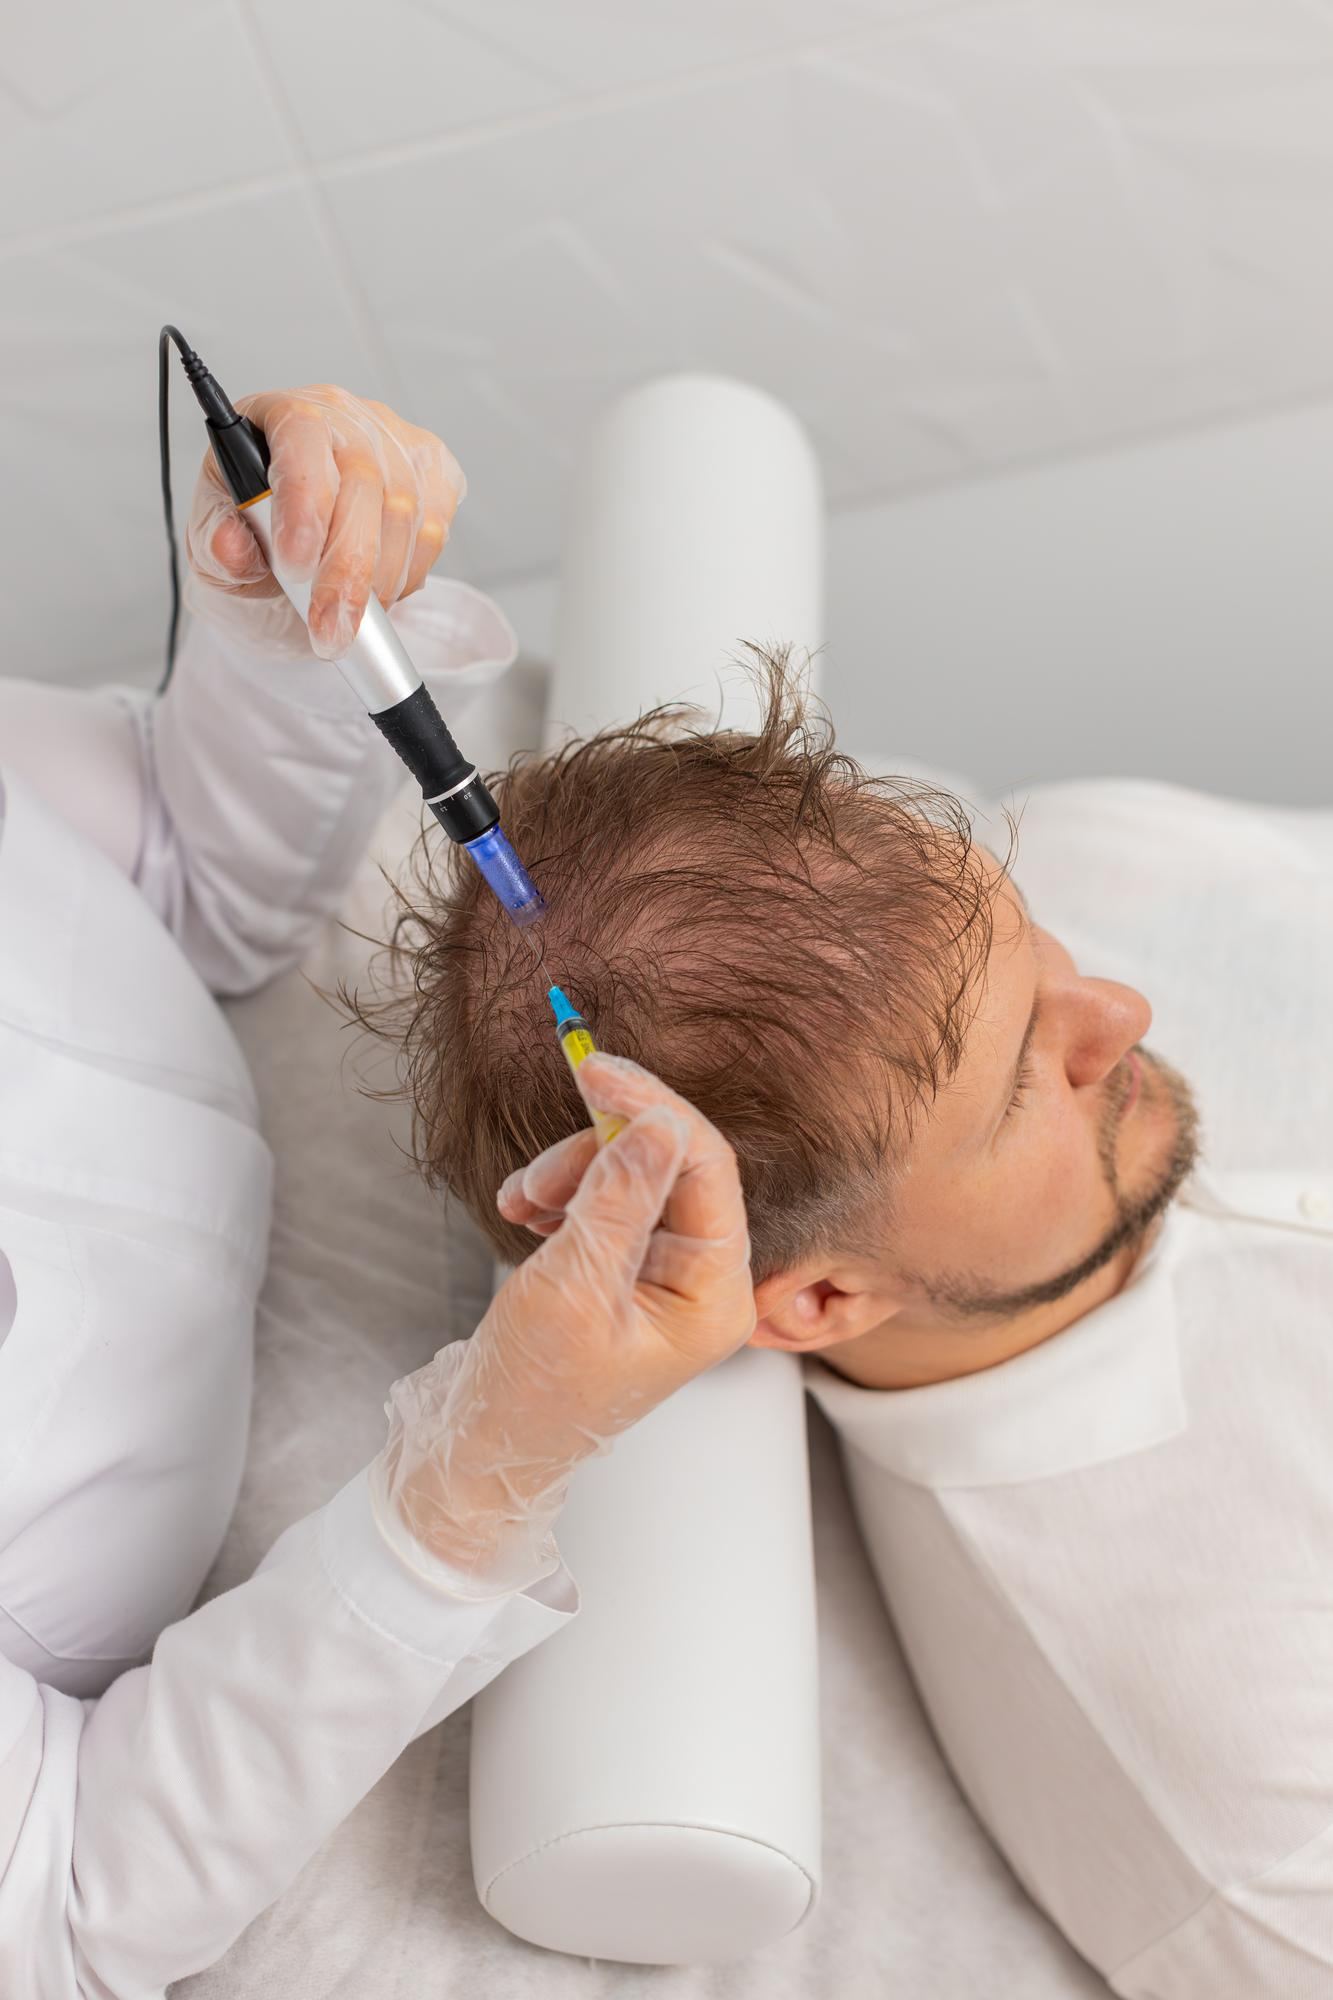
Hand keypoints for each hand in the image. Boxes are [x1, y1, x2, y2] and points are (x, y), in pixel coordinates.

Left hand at [182, 383, 466, 660]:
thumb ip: (218, 546)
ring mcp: (397, 442)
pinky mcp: (436, 473)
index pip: (303, 437)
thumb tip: (231, 549)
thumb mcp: (214, 547)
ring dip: (378, 583)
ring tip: (346, 619)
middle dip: (346, 570)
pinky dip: (406, 577)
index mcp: (281, 415)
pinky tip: (377, 591)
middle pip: (363, 483)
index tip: (296, 567)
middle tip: (329, 629)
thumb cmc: (256, 536)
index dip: (304, 504)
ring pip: (404, 515)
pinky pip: (433, 532)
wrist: (298, 550)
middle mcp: (345, 417)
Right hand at [367, 1053, 755, 1598]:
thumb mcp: (573, 1288)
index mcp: (715, 1295)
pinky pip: (606, 1198)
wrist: (487, 1445)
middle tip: (545, 1157)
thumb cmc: (534, 1391)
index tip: (593, 1070)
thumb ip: (618, 1199)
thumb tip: (656, 1122)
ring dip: (570, 1172)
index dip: (653, 1109)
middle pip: (673, 1163)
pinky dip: (561, 1193)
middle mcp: (702, 1279)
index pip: (707, 1168)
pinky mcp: (626, 1266)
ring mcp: (665, 1272)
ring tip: (521, 1204)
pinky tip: (523, 1213)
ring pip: (632, 1173)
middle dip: (602, 1147)